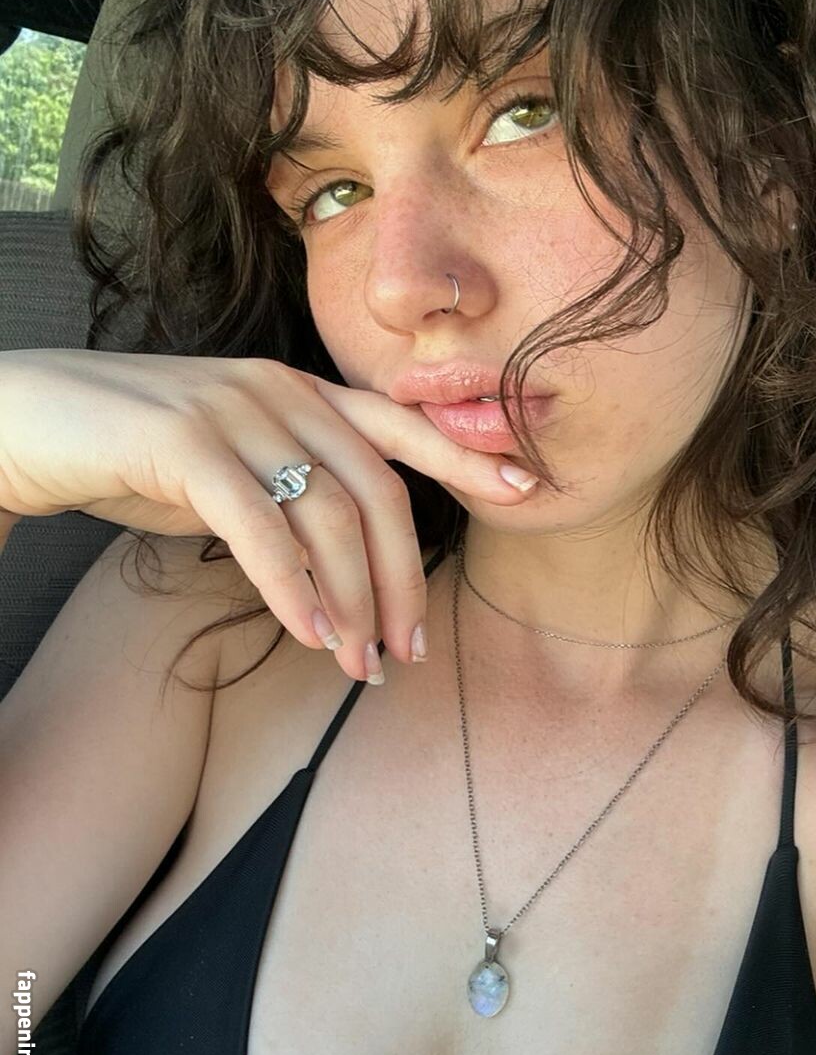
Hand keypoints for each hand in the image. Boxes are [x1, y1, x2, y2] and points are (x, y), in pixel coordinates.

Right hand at [0, 349, 540, 674]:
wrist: (30, 424)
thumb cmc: (137, 451)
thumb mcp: (233, 464)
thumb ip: (293, 492)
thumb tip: (348, 569)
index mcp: (302, 391)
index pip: (403, 424)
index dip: (467, 455)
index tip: (527, 489)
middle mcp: (282, 391)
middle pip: (379, 493)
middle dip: (403, 580)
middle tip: (406, 650)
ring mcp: (235, 411)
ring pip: (328, 516)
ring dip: (353, 602)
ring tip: (358, 663)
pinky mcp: (184, 443)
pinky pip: (262, 527)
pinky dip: (293, 589)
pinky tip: (310, 634)